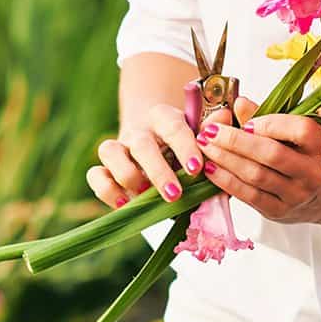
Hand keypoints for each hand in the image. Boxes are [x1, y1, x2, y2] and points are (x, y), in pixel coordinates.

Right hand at [87, 100, 209, 210]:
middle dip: (157, 171)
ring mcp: (119, 147)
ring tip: (145, 195)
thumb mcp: (204, 141)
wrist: (161, 147)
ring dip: (127, 175)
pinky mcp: (105, 167)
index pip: (173, 126)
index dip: (184, 146)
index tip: (196, 169)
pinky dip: (106, 190)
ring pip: (109, 151)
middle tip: (174, 195)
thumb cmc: (188, 149)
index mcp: (165, 118)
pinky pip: (95, 174)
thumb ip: (214, 133)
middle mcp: (139, 130)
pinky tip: (124, 204)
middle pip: (141, 143)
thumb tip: (224, 117)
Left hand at [195, 105, 320, 228]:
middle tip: (209, 131)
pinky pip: (249, 195)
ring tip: (204, 147)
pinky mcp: (279, 211)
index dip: (268, 123)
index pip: (299, 130)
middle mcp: (314, 172)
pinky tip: (211, 169)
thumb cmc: (306, 158)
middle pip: (272, 154)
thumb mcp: (296, 136)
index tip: (244, 120)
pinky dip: (226, 181)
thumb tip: (238, 103)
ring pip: (256, 175)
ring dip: (225, 159)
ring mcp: (297, 195)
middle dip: (236, 140)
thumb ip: (268, 118)